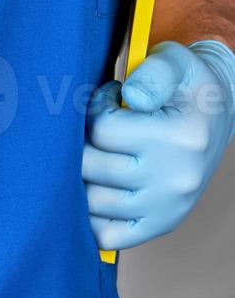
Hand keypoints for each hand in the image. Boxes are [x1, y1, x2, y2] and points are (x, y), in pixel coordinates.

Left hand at [83, 40, 234, 250]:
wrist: (215, 113)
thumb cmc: (186, 84)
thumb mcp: (175, 62)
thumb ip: (153, 73)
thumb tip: (131, 97)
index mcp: (181, 138)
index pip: (103, 129)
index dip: (94, 106)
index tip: (108, 96)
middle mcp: (176, 180)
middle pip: (91, 166)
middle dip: (82, 140)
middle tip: (100, 125)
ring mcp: (168, 207)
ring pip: (92, 201)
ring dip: (83, 174)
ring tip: (102, 151)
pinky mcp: (160, 224)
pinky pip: (109, 235)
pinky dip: (91, 214)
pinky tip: (95, 185)